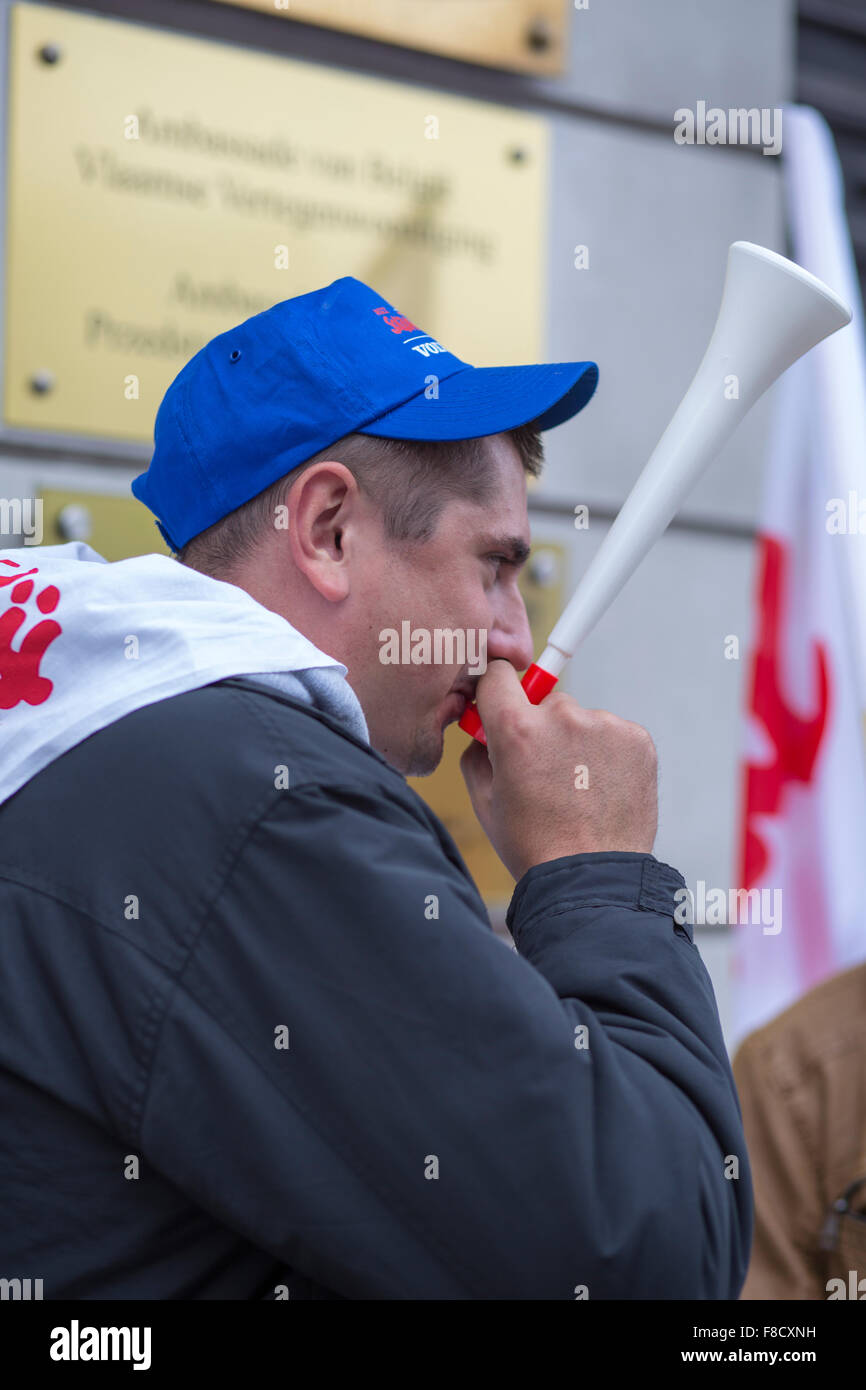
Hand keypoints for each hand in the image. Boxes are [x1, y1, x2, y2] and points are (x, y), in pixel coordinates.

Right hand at [460, 660, 657, 880]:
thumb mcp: (485, 800)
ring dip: (578, 742)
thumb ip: (476, 752)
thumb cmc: (534, 844)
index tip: (501, 704)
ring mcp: (605, 725)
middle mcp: (563, 717)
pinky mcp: (637, 739)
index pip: (498, 675)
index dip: (497, 691)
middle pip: (545, 701)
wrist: (592, 878)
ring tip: (579, 789)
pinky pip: (613, 734)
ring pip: (582, 720)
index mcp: (517, 729)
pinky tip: (602, 789)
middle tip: (546, 771)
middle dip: (541, 727)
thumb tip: (481, 729)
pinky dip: (608, 755)